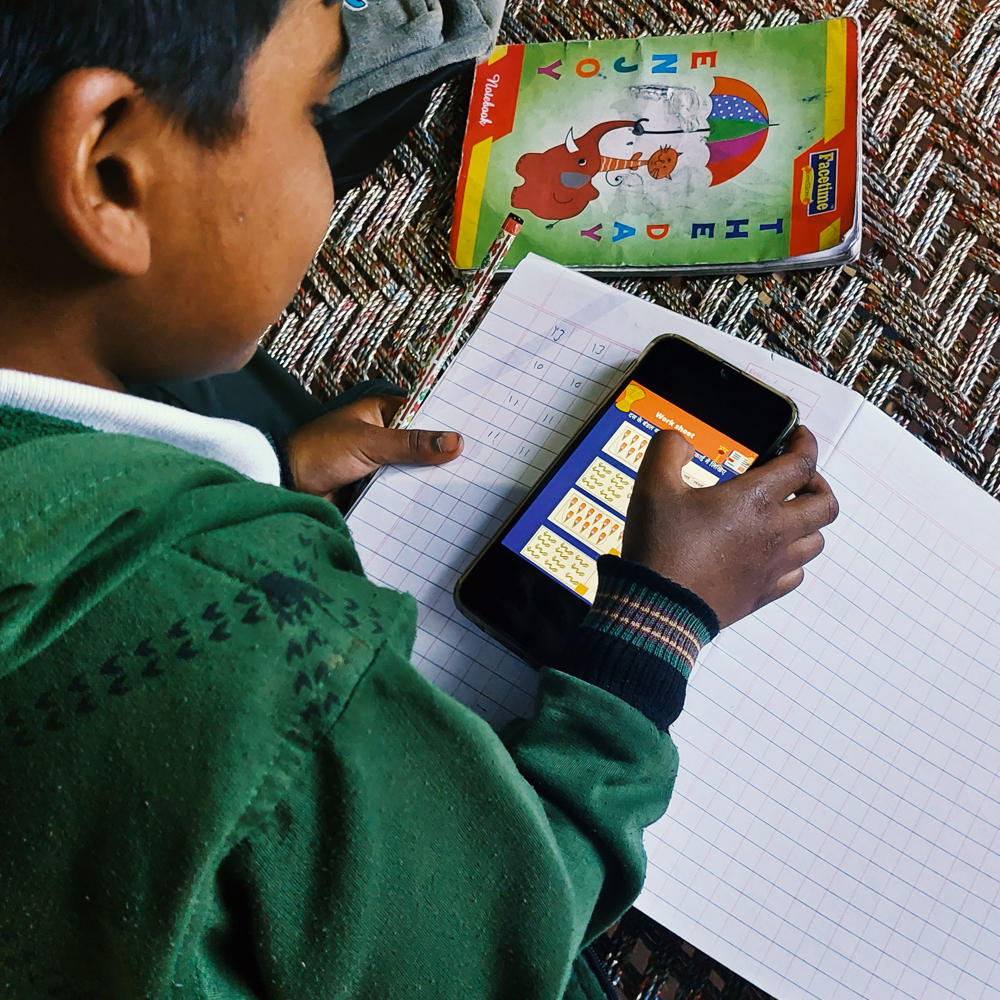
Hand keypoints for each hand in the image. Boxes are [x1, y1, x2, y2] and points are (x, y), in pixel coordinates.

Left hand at [285, 394, 462, 503]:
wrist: (287, 486)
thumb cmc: (319, 452)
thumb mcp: (370, 443)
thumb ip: (411, 444)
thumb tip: (453, 442)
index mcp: (381, 412)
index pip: (423, 412)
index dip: (447, 421)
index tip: (477, 431)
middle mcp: (382, 434)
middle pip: (421, 444)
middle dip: (442, 454)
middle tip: (477, 462)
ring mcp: (378, 462)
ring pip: (413, 469)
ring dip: (428, 478)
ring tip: (466, 484)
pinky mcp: (373, 486)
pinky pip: (400, 489)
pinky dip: (413, 495)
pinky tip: (438, 502)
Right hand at [622, 426, 837, 627]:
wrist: (659, 607)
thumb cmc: (661, 546)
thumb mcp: (652, 485)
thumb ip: (668, 450)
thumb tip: (682, 442)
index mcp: (755, 500)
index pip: (802, 464)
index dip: (806, 444)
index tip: (798, 436)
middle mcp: (775, 531)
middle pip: (824, 504)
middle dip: (816, 484)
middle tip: (796, 477)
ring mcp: (773, 566)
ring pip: (816, 540)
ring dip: (808, 522)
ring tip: (786, 515)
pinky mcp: (763, 593)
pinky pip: (796, 574)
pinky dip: (793, 559)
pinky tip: (772, 554)